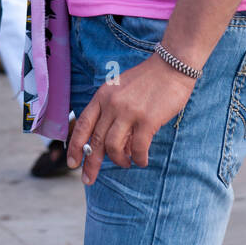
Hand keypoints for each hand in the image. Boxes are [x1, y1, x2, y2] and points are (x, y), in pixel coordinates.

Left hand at [66, 54, 195, 184]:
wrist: (173, 64)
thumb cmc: (149, 79)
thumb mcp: (121, 89)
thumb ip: (113, 112)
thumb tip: (115, 145)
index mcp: (102, 96)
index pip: (83, 125)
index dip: (75, 146)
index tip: (72, 163)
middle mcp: (112, 104)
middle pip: (95, 141)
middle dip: (90, 164)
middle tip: (89, 179)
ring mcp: (129, 112)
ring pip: (113, 147)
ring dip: (118, 160)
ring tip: (126, 163)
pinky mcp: (147, 120)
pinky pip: (138, 148)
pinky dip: (139, 159)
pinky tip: (142, 161)